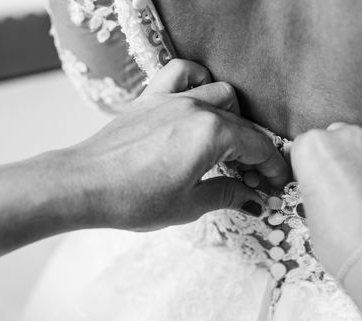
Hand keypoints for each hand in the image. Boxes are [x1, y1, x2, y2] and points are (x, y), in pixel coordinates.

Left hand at [67, 59, 288, 230]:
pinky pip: (183, 73)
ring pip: (221, 93)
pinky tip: (199, 101)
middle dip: (256, 152)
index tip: (278, 185)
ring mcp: (172, 98)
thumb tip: (253, 197)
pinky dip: (198, 81)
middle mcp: (196, 108)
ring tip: (229, 147)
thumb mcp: (189, 205)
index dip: (274, 168)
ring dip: (234, 119)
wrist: (83, 186)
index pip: (259, 147)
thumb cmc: (132, 198)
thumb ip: (228, 194)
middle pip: (244, 123)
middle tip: (254, 180)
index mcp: (212, 134)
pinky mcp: (151, 98)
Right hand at [290, 124, 361, 275]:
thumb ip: (320, 188)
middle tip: (350, 194)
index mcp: (315, 148)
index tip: (319, 184)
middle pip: (343, 139)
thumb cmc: (342, 244)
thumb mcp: (312, 216)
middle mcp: (351, 137)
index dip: (313, 168)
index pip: (308, 147)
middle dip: (345, 160)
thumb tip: (333, 189)